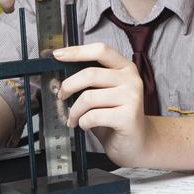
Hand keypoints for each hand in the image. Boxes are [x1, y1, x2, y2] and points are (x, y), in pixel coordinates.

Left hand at [54, 43, 150, 164]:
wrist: (136, 143)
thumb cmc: (114, 116)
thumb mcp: (103, 93)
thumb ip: (89, 82)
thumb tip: (58, 77)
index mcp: (125, 68)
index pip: (101, 50)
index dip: (77, 51)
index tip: (57, 55)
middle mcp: (132, 79)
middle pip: (90, 74)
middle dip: (68, 86)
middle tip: (61, 97)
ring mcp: (132, 97)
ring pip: (88, 97)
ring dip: (73, 111)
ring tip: (73, 119)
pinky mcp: (128, 117)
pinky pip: (92, 116)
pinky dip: (82, 123)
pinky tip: (85, 126)